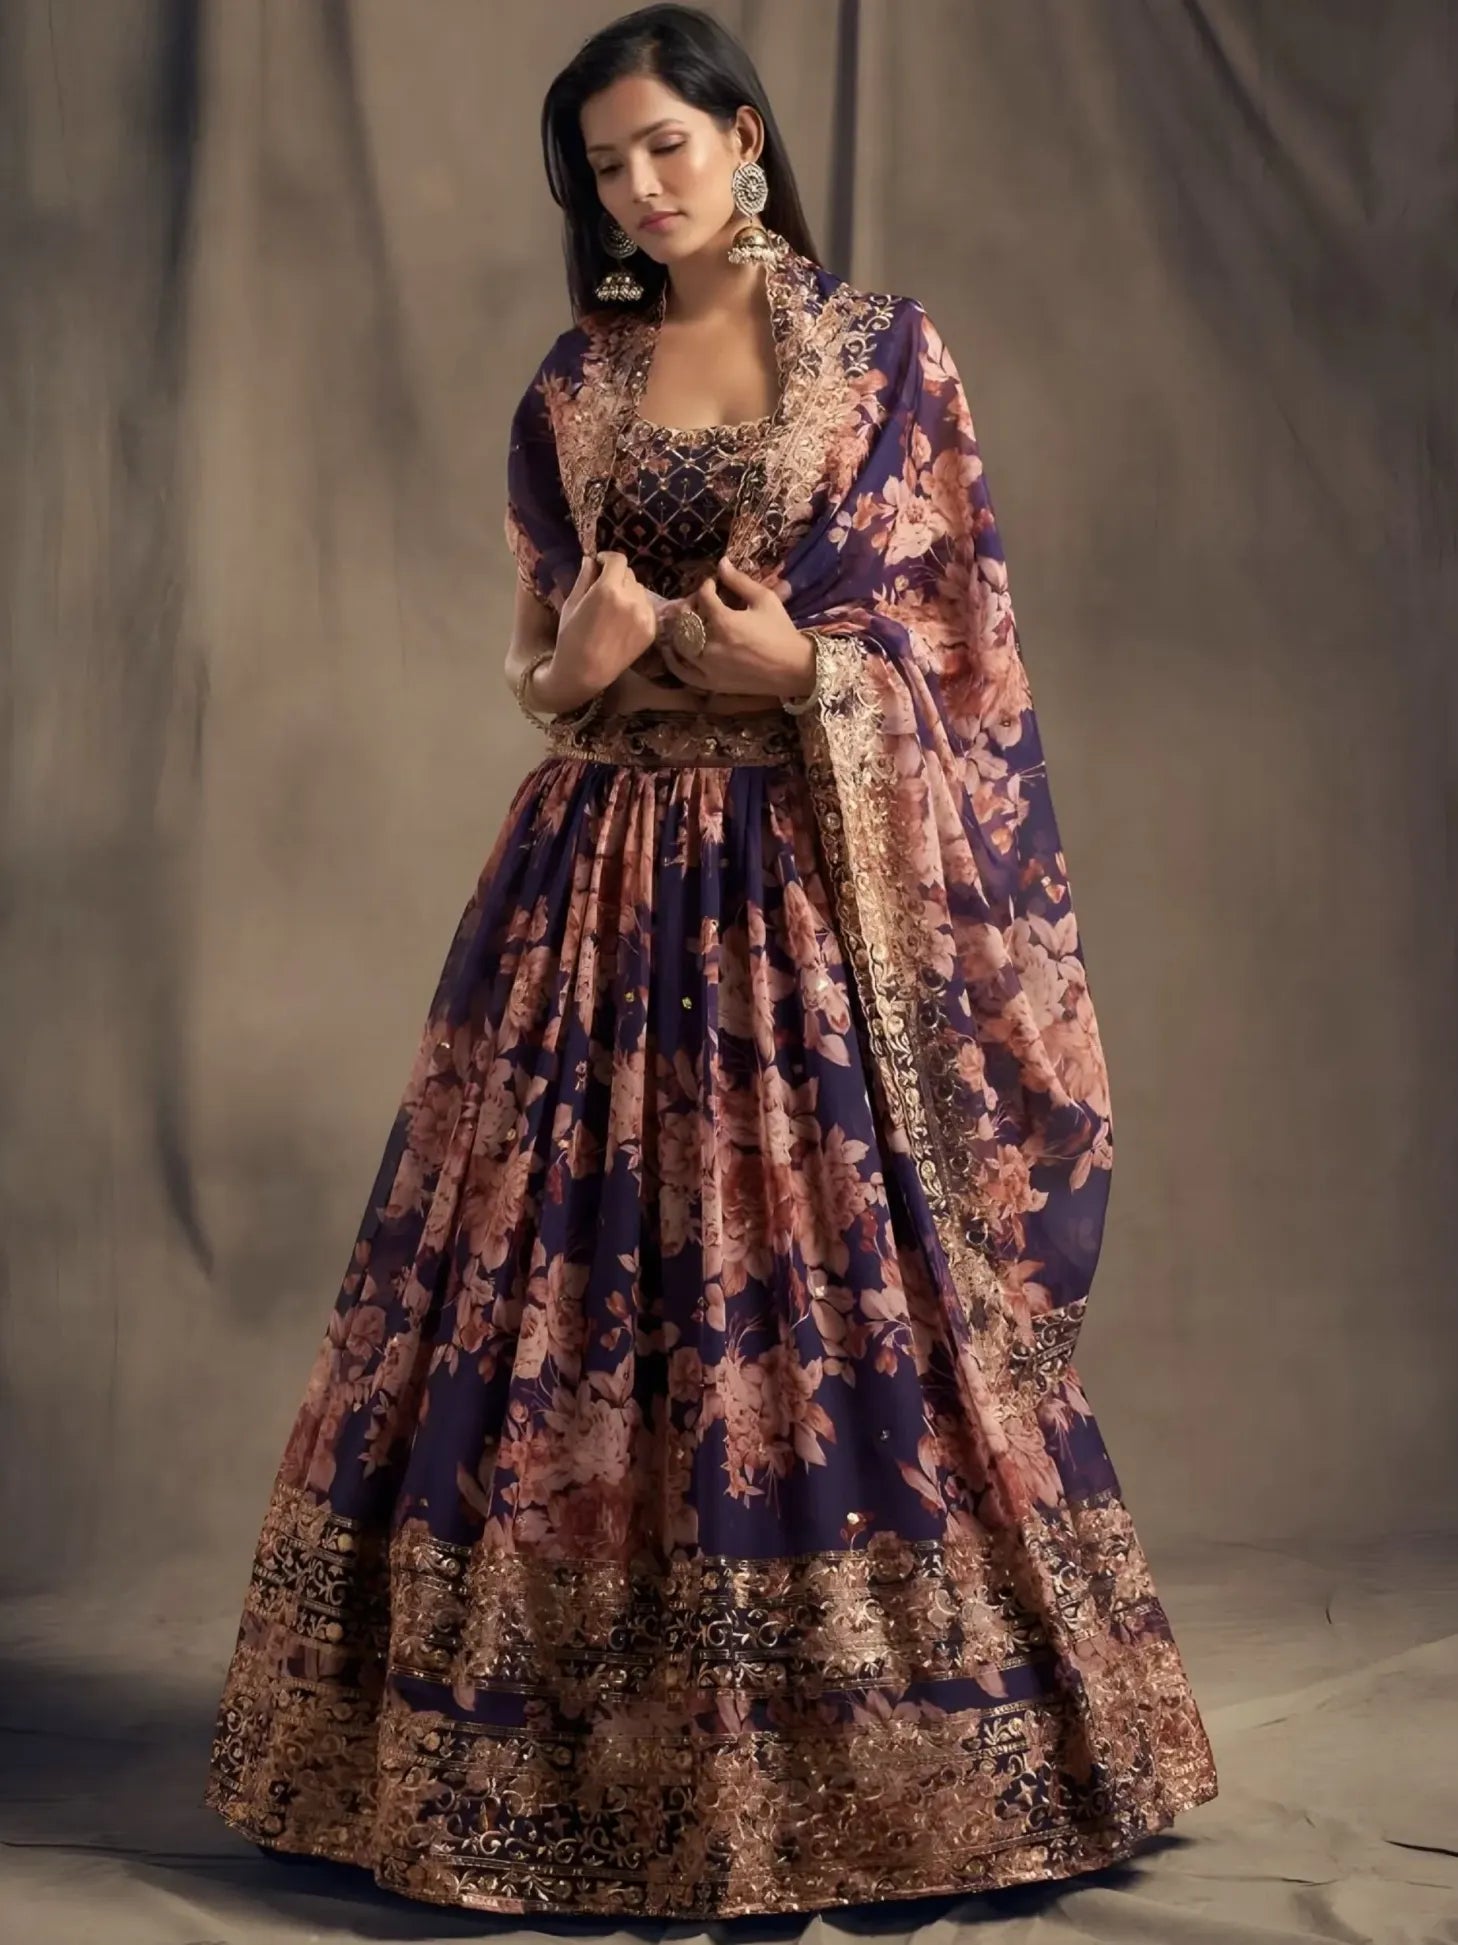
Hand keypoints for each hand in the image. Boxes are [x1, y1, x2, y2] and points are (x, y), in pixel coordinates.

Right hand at [533, 551, 657, 712]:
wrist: (586, 672)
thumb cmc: (571, 637)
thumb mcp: (572, 603)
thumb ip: (585, 578)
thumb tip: (591, 560)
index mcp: (608, 589)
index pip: (618, 560)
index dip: (608, 559)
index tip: (600, 565)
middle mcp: (630, 599)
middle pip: (629, 574)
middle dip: (616, 577)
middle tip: (604, 590)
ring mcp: (643, 615)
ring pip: (639, 590)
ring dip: (628, 592)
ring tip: (613, 608)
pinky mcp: (651, 629)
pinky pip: (646, 608)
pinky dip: (636, 609)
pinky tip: (622, 622)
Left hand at [656, 559, 815, 698]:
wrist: (794, 668)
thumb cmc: (781, 631)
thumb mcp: (765, 600)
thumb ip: (740, 581)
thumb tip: (722, 562)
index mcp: (724, 621)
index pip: (704, 596)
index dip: (707, 586)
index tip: (712, 584)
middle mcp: (711, 644)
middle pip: (686, 619)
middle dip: (690, 605)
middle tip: (698, 601)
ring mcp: (708, 666)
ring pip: (680, 643)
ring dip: (678, 629)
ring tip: (683, 621)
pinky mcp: (710, 682)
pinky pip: (683, 672)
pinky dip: (673, 661)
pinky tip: (670, 650)